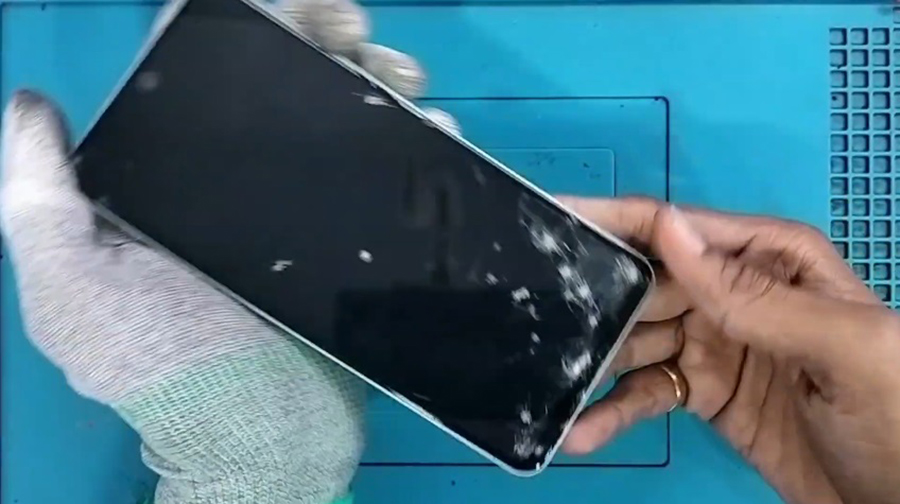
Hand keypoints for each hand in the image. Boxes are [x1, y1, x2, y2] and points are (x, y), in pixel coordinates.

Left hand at [1, 2, 447, 501]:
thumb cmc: (161, 360)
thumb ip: (39, 200)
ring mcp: (308, 217)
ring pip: (346, 126)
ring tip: (399, 74)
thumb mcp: (71, 287)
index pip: (205, 83)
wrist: (257, 434)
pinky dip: (413, 143)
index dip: (246, 32)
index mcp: (175, 183)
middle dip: (325, 44)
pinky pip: (390, 182)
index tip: (290, 10)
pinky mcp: (360, 246)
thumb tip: (31, 106)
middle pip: (288, 92)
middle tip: (354, 32)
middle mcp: (241, 189)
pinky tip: (428, 124)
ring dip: (374, 81)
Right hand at [557, 197, 899, 503]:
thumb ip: (756, 294)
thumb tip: (667, 227)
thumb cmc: (898, 416)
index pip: (680, 230)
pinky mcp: (705, 394)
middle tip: (537, 320)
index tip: (551, 221)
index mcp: (773, 259)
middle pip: (646, 282)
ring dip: (594, 362)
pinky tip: (584, 430)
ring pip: (637, 341)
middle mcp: (736, 293)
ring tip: (549, 384)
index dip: (615, 221)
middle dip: (595, 299)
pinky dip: (613, 411)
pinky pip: (647, 393)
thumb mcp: (842, 348)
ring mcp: (717, 344)